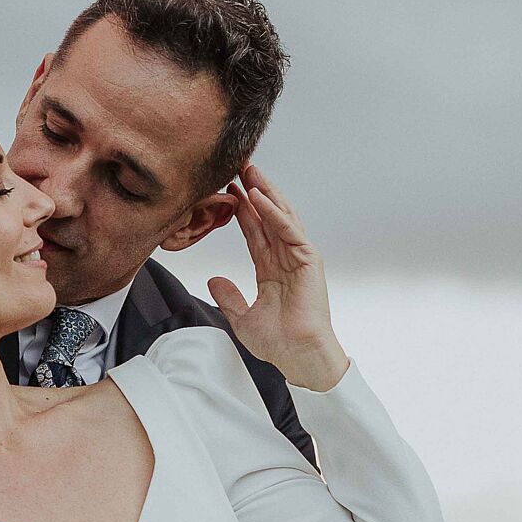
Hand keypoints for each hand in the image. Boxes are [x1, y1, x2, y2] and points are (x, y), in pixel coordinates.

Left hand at [205, 162, 349, 392]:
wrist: (298, 355)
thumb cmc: (278, 342)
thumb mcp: (242, 317)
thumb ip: (229, 297)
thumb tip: (213, 281)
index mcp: (272, 269)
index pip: (254, 232)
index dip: (240, 212)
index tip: (227, 191)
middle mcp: (286, 258)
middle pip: (268, 217)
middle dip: (254, 191)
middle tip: (239, 166)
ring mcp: (299, 257)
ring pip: (280, 216)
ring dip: (265, 192)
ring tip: (250, 170)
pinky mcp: (308, 260)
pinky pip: (289, 230)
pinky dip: (274, 213)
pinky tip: (259, 197)